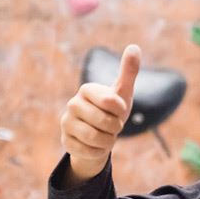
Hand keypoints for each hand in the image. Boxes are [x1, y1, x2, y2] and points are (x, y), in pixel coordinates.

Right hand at [60, 44, 140, 174]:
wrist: (98, 135)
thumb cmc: (112, 110)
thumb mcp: (122, 92)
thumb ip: (128, 71)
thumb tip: (134, 46)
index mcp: (86, 89)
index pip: (111, 102)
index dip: (120, 110)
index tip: (117, 109)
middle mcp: (72, 104)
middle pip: (105, 122)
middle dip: (115, 127)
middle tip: (111, 124)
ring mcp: (66, 123)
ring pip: (96, 138)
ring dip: (108, 141)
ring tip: (105, 135)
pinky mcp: (65, 142)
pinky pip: (89, 151)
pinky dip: (98, 151)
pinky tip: (95, 145)